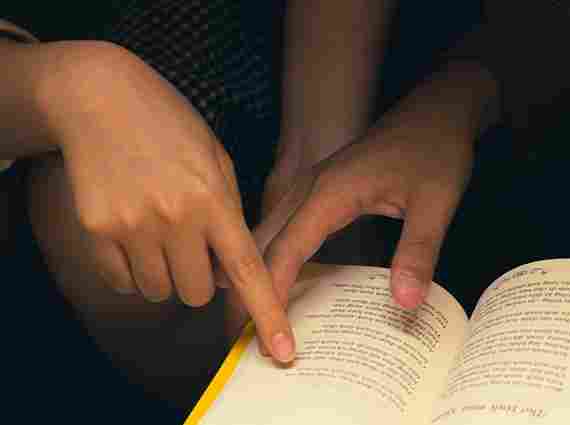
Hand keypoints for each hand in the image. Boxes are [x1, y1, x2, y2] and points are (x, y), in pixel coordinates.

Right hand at [41, 41, 292, 361]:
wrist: (102, 97)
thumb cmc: (170, 127)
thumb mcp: (216, 161)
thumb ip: (228, 214)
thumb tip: (232, 271)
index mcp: (214, 201)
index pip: (248, 271)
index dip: (268, 314)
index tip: (282, 350)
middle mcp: (174, 218)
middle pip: (198, 293)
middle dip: (201, 280)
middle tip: (194, 247)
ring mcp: (132, 226)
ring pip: (159, 292)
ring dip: (165, 276)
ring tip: (161, 233)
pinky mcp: (97, 230)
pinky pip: (123, 282)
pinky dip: (132, 270)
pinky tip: (133, 230)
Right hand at [220, 62, 495, 353]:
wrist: (437, 110)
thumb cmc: (435, 149)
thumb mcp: (436, 202)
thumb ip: (418, 250)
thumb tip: (405, 301)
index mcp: (330, 191)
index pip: (285, 249)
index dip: (272, 294)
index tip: (267, 335)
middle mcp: (310, 188)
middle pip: (262, 243)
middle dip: (250, 291)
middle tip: (248, 340)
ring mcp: (311, 187)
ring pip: (267, 234)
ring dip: (257, 273)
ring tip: (255, 320)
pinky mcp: (320, 190)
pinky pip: (284, 228)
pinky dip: (274, 258)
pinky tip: (282, 283)